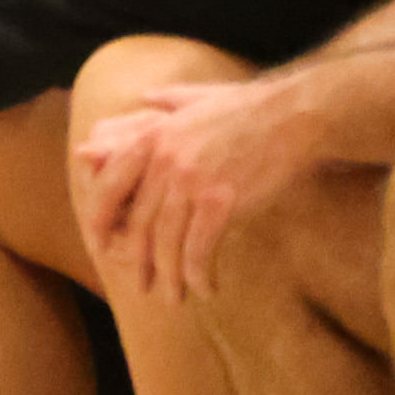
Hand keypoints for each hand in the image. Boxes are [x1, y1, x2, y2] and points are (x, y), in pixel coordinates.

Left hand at [75, 76, 311, 306]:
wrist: (294, 116)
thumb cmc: (252, 109)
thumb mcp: (198, 96)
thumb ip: (168, 100)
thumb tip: (147, 97)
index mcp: (150, 139)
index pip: (109, 188)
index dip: (101, 222)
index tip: (100, 247)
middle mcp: (161, 162)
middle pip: (139, 223)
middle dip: (137, 261)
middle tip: (141, 286)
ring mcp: (188, 182)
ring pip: (165, 242)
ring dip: (168, 277)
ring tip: (173, 298)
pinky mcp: (219, 201)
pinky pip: (198, 249)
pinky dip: (198, 274)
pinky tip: (206, 289)